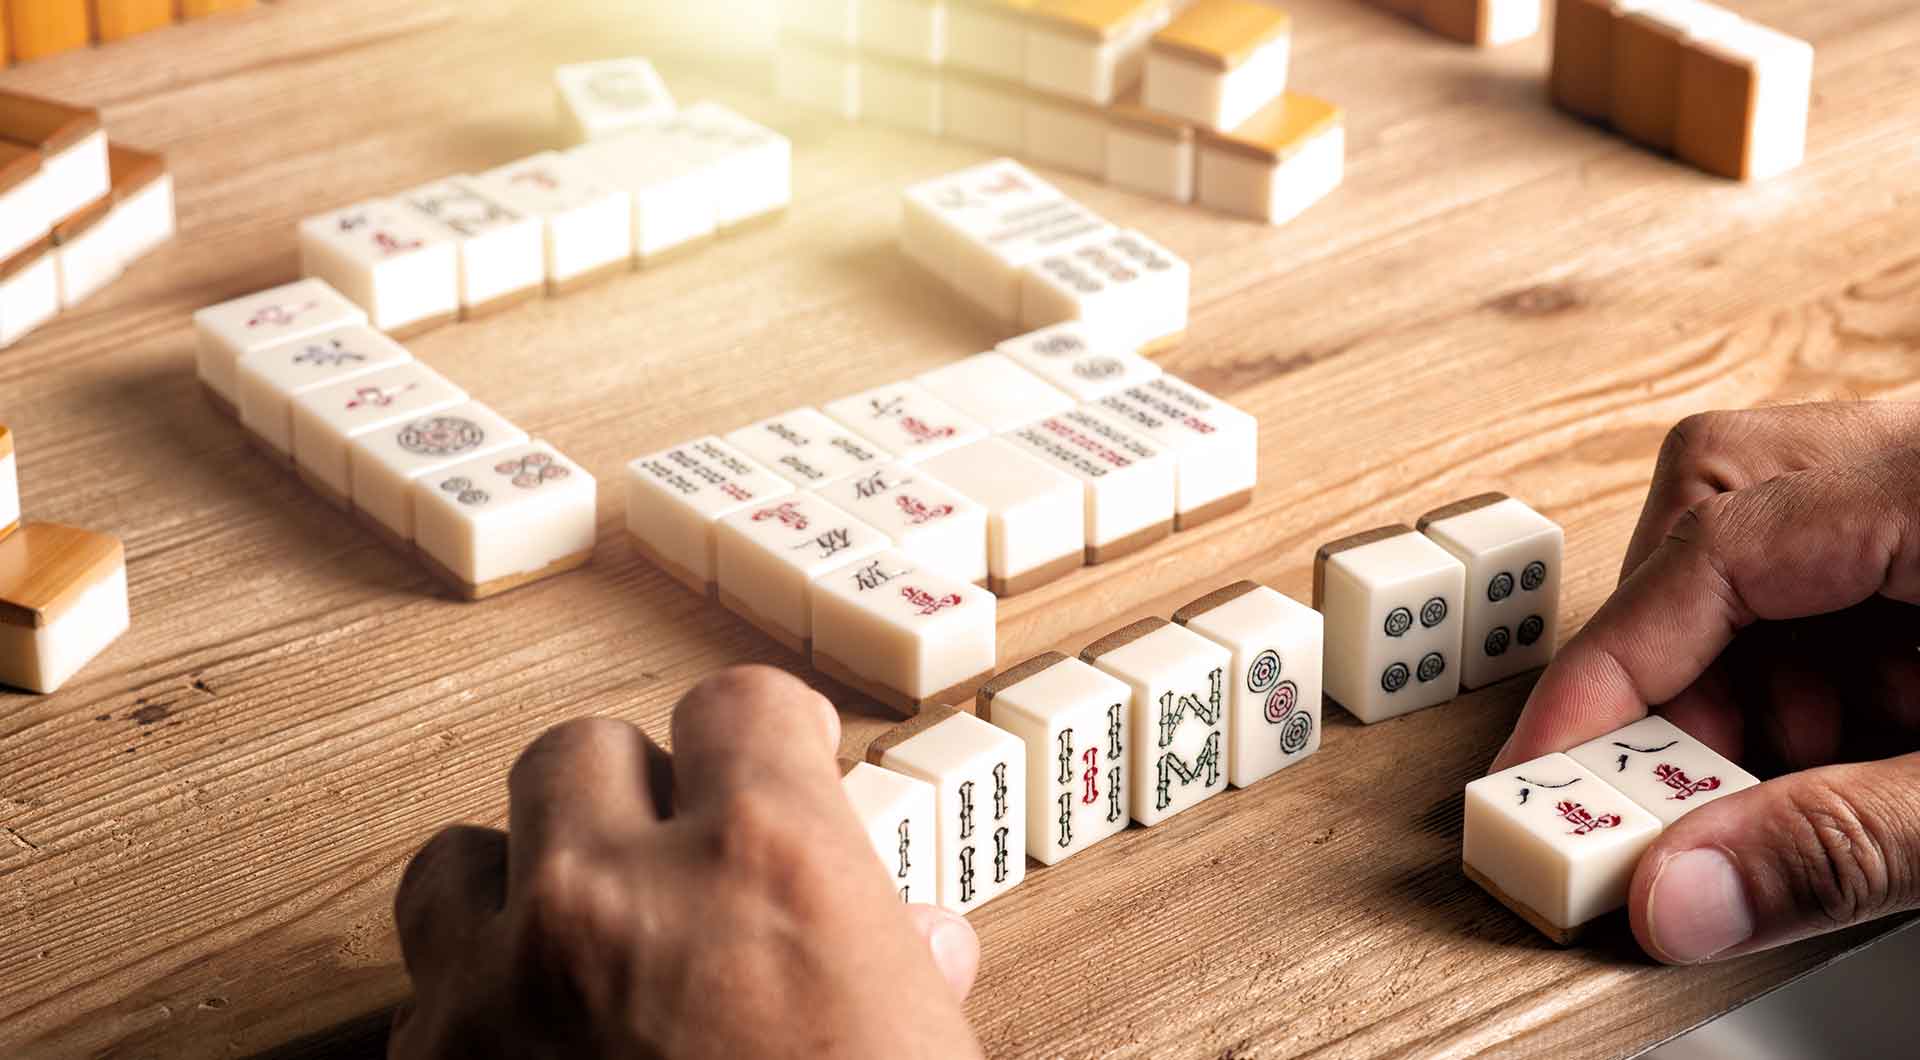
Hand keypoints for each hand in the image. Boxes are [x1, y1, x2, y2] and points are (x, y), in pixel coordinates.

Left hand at [390, 666, 984, 1058]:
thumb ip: (903, 976)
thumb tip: (916, 941)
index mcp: (765, 865)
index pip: (738, 705)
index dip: (765, 733)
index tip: (772, 751)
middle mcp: (612, 898)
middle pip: (578, 752)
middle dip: (632, 797)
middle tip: (673, 857)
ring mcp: (499, 991)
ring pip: (457, 859)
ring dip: (514, 887)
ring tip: (571, 937)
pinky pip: (420, 994)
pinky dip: (470, 1006)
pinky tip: (530, 1051)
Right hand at [1493, 402, 1919, 962]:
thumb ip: (1842, 844)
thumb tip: (1678, 895)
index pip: (1712, 543)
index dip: (1608, 670)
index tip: (1545, 773)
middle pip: (1717, 517)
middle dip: (1677, 669)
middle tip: (1675, 793)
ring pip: (1766, 557)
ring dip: (1751, 691)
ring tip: (1799, 792)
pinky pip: (1832, 583)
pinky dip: (1817, 687)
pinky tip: (1860, 759)